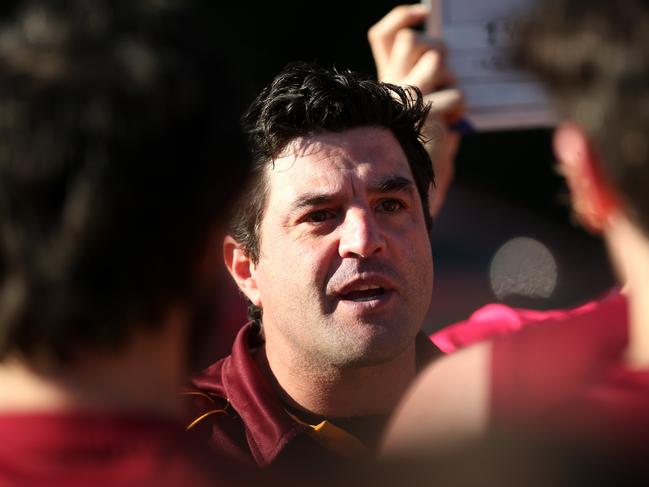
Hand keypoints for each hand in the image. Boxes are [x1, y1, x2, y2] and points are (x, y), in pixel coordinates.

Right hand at [368, 4, 463, 216]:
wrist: (412, 183)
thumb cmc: (423, 146)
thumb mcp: (422, 108)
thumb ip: (427, 80)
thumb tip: (441, 53)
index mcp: (387, 80)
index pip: (384, 35)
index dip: (402, 17)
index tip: (423, 12)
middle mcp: (390, 84)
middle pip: (414, 40)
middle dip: (438, 49)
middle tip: (444, 74)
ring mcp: (404, 97)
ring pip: (436, 60)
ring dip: (451, 80)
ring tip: (448, 106)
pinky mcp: (423, 113)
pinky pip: (456, 95)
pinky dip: (461, 109)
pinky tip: (453, 123)